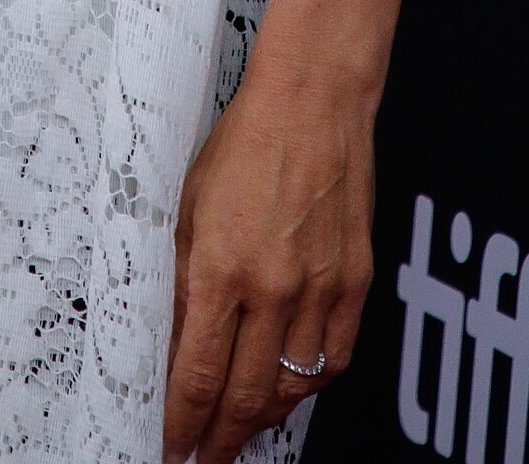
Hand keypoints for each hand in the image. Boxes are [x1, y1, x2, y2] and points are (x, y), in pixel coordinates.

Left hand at [163, 58, 374, 463]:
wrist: (313, 99)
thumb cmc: (246, 140)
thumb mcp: (188, 207)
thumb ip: (182, 280)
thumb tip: (173, 342)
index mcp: (222, 267)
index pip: (198, 375)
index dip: (182, 423)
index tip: (172, 444)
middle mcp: (275, 287)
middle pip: (245, 397)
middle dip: (220, 440)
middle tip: (202, 457)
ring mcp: (321, 288)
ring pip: (292, 388)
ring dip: (262, 419)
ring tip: (241, 432)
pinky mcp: (356, 281)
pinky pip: (334, 358)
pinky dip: (309, 384)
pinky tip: (289, 388)